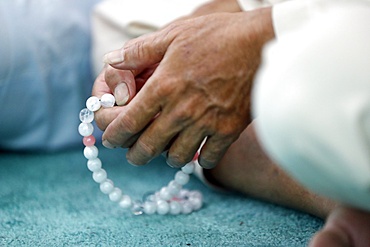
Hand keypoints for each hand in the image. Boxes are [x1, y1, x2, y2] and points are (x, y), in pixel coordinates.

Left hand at [95, 8, 273, 167]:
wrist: (262, 43)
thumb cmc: (217, 35)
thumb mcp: (173, 35)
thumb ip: (138, 51)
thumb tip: (110, 60)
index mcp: (163, 88)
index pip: (127, 123)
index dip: (112, 136)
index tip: (110, 139)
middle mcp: (181, 111)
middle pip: (147, 148)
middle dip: (135, 155)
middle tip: (134, 153)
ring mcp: (206, 124)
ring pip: (176, 158)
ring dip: (167, 157)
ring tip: (166, 150)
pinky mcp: (228, 131)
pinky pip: (208, 158)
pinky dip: (199, 159)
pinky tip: (198, 150)